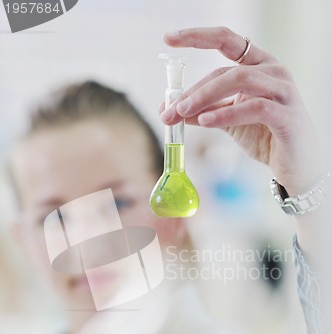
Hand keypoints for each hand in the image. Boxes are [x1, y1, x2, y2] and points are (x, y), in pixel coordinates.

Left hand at [160, 27, 323, 195]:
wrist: (295, 166)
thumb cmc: (265, 137)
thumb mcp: (229, 121)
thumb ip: (205, 111)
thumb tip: (171, 110)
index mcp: (259, 66)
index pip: (226, 41)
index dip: (197, 36)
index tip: (168, 38)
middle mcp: (273, 71)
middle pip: (226, 70)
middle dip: (193, 91)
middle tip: (168, 110)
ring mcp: (283, 91)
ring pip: (239, 81)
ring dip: (205, 97)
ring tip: (181, 113)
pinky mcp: (287, 115)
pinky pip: (254, 107)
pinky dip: (226, 113)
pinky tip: (205, 122)